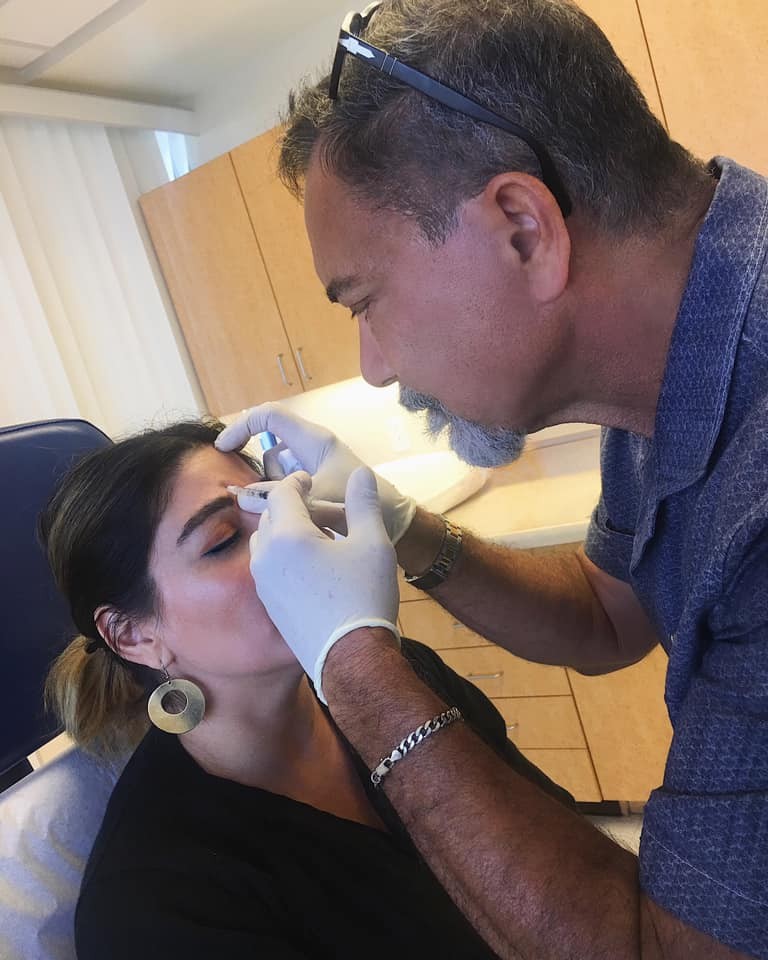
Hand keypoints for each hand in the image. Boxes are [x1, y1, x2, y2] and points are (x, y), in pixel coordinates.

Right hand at [216, 403, 415, 543]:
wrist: (394, 524)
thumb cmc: (361, 507)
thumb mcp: (315, 502)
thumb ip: (278, 499)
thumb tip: (240, 496)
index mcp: (314, 441)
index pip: (269, 417)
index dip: (242, 426)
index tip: (223, 449)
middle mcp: (313, 447)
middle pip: (270, 447)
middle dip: (262, 472)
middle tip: (263, 499)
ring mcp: (315, 465)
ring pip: (278, 470)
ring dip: (275, 490)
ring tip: (291, 513)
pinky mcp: (318, 482)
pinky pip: (289, 484)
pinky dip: (285, 499)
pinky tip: (296, 518)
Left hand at [250, 467, 399, 702]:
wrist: (351, 658)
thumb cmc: (364, 595)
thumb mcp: (373, 543)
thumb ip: (364, 503)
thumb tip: (360, 473)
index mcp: (287, 536)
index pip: (281, 494)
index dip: (296, 481)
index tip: (309, 479)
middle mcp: (266, 557)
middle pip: (270, 517)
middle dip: (291, 507)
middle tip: (319, 509)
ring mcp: (264, 584)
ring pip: (266, 543)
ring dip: (285, 532)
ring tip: (316, 538)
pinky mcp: (269, 605)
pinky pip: (269, 568)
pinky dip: (284, 557)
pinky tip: (312, 568)